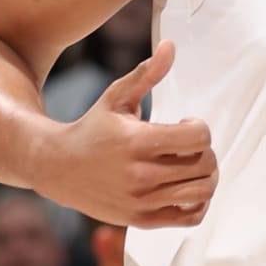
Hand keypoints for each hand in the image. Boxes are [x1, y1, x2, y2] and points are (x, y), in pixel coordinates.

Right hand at [41, 45, 216, 227]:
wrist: (58, 168)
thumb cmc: (92, 128)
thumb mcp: (116, 97)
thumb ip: (147, 73)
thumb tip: (170, 45)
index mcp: (136, 141)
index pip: (198, 137)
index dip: (199, 127)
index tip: (184, 125)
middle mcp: (140, 175)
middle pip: (205, 164)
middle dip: (204, 151)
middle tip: (189, 146)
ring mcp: (142, 201)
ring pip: (203, 191)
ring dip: (207, 176)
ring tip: (192, 165)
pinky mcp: (142, 220)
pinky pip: (191, 216)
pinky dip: (200, 202)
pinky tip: (187, 186)